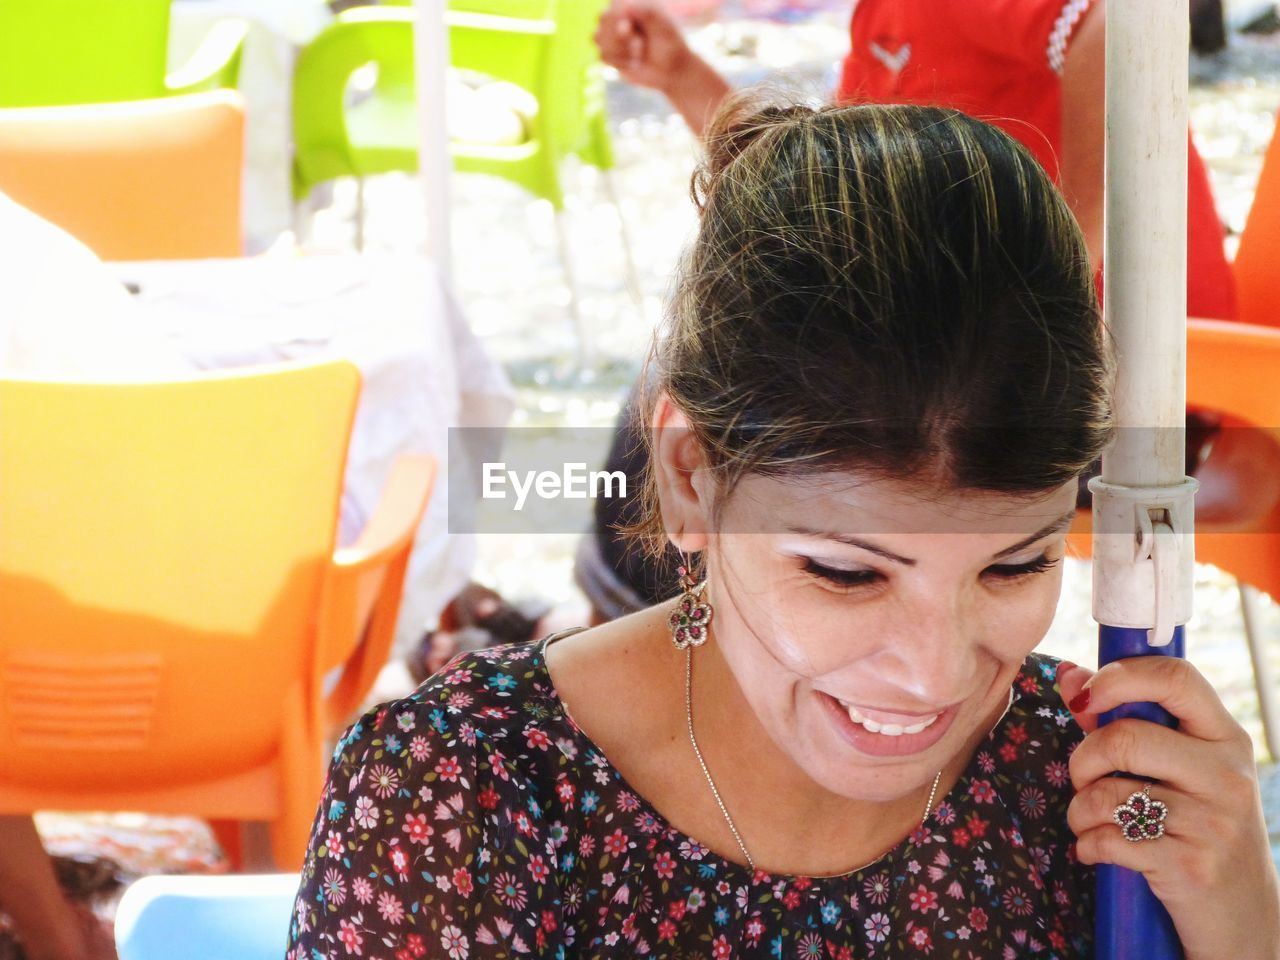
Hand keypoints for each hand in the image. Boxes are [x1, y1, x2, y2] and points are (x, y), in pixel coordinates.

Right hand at [594, 0, 693, 93]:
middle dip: (621, 35)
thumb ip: (646, 10)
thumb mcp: (663, 24)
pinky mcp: (609, 54)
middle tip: (640, 42)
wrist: (671, 71)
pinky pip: (602, 55)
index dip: (622, 18)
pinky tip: (633, 63)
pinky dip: (620, 62)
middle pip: (603, 18)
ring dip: (620, 49)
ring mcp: (611, 35)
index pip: (615, 3)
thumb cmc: (670, 43)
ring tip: (639, 52)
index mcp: (630, 2)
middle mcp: (618, 15)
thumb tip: (624, 6)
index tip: (635, 27)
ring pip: (597, 36)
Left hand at [1057, 659, 1279, 959]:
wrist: (1243, 917)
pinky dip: (1087, 845)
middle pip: (1125, 737)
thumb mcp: (1179, 769)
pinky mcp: (1192, 867)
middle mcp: (1228, 774)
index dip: (1118, 677)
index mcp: (1226, 738)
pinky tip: (1096, 850)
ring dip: (1079, 810)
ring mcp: (1214, 822)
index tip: (1084, 698)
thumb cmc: (1198, 829)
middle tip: (1083, 780)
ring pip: (1108, 793)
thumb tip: (1069, 676)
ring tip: (1089, 820)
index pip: (1175, 677)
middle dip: (1083, 760)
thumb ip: (1122, 719)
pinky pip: (1108, 839)